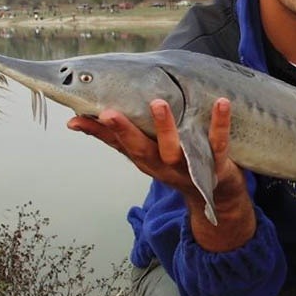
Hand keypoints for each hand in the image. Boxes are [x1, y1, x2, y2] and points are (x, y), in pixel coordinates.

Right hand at [68, 98, 254, 249]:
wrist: (215, 193)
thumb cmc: (173, 163)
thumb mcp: (142, 153)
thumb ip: (112, 136)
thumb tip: (74, 121)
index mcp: (144, 159)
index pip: (118, 144)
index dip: (99, 132)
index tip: (79, 117)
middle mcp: (162, 164)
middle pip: (140, 150)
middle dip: (124, 132)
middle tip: (109, 113)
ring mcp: (188, 165)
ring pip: (175, 148)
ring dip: (165, 128)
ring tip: (158, 104)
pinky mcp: (215, 163)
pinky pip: (217, 143)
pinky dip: (219, 123)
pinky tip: (221, 102)